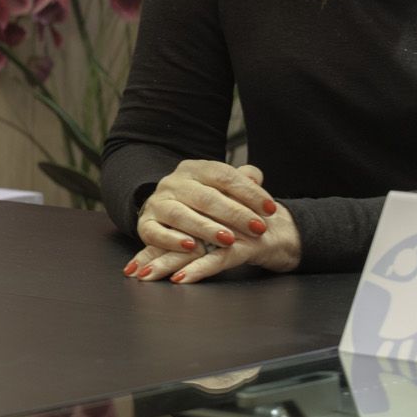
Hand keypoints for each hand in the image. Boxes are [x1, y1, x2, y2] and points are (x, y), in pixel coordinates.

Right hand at [123, 162, 300, 283]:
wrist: (163, 208)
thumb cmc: (202, 200)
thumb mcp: (221, 186)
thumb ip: (241, 180)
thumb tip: (256, 178)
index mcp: (196, 169)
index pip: (224, 175)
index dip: (249, 192)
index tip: (270, 209)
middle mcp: (174, 182)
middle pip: (206, 196)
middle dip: (235, 213)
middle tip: (257, 228)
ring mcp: (158, 202)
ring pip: (181, 214)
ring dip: (206, 228)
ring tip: (228, 239)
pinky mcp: (145, 224)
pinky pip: (156, 233)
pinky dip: (173, 241)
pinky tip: (192, 248)